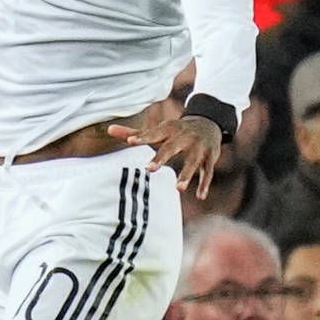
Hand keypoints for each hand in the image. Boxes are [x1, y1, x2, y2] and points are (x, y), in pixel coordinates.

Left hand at [105, 98, 225, 197]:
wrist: (208, 123)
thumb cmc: (175, 130)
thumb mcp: (158, 130)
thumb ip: (135, 133)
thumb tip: (109, 130)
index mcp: (168, 129)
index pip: (153, 133)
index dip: (142, 137)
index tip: (130, 141)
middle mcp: (184, 137)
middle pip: (171, 147)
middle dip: (162, 157)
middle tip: (150, 169)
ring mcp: (199, 147)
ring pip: (193, 161)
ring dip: (187, 175)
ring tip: (178, 189)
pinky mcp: (210, 157)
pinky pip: (207, 171)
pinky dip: (204, 184)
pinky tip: (200, 196)